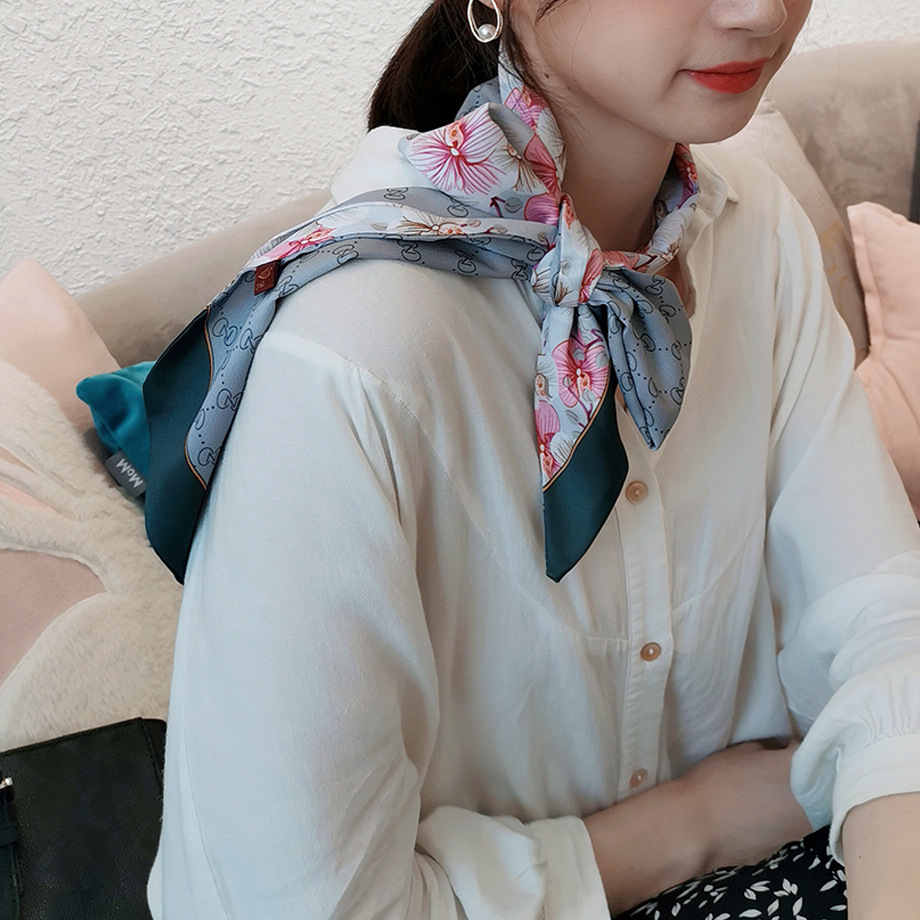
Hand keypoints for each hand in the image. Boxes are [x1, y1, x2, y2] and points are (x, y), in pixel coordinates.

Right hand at [584, 741, 810, 914]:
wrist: (697, 827)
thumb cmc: (718, 780)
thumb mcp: (743, 750)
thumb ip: (770, 748)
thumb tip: (782, 749)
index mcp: (801, 772)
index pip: (818, 754)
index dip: (806, 749)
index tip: (793, 748)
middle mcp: (811, 803)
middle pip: (820, 785)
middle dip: (807, 776)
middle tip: (784, 768)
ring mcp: (799, 830)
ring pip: (807, 809)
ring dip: (796, 799)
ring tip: (769, 791)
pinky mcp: (783, 848)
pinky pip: (788, 827)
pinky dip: (779, 819)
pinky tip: (757, 813)